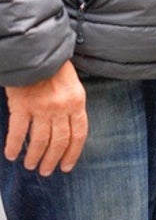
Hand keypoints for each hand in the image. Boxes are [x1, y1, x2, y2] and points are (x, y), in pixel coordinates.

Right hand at [4, 60, 87, 175]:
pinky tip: (11, 155)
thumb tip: (66, 128)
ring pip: (39, 141)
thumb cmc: (54, 65)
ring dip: (35, 156)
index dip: (73, 153)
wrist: (36, 48)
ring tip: (31, 165)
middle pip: (59, 141)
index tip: (66, 166)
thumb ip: (70, 105)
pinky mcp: (22, 105)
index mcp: (77, 102)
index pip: (79, 134)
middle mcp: (61, 108)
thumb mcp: (72, 84)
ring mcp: (42, 108)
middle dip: (52, 159)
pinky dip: (14, 145)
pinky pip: (18, 132)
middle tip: (46, 171)